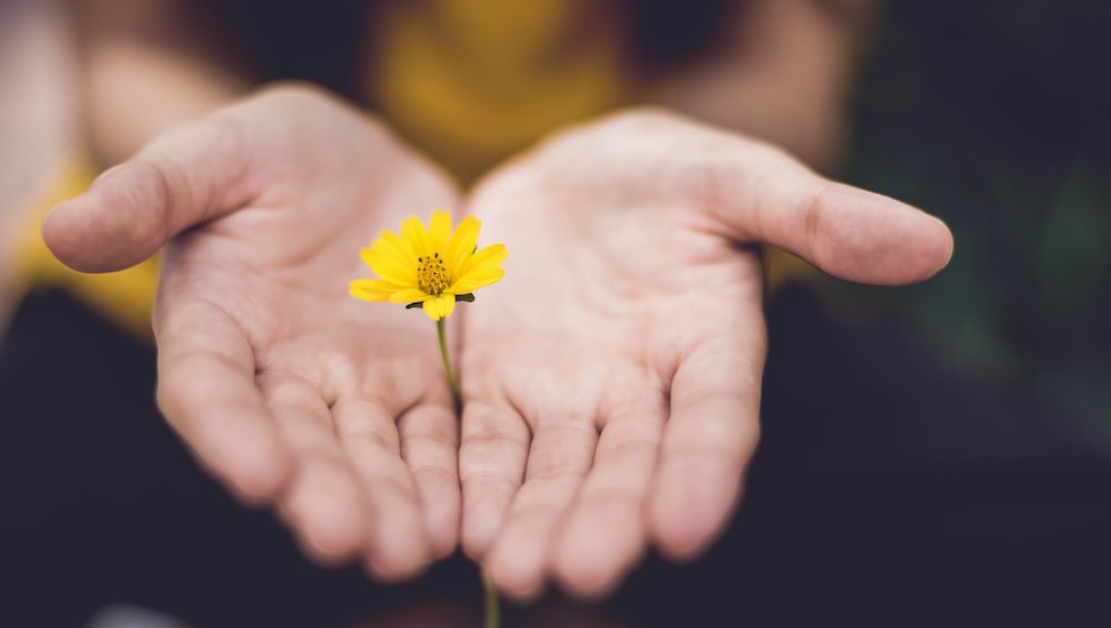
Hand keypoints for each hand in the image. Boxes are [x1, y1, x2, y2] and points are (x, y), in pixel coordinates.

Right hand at [44, 84, 462, 579]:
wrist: (352, 159)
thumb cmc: (265, 152)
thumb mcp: (211, 154)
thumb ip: (149, 193)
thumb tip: (61, 228)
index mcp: (213, 325)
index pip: (210, 390)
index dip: (229, 433)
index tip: (259, 475)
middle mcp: (278, 372)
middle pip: (296, 442)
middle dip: (320, 492)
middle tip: (346, 539)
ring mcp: (351, 382)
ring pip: (368, 452)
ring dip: (387, 503)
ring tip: (408, 549)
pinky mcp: (415, 378)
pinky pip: (431, 433)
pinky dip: (443, 475)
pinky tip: (459, 519)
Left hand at [457, 109, 952, 597]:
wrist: (573, 175)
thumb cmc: (669, 175)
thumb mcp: (738, 178)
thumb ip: (819, 215)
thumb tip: (932, 243)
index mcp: (712, 345)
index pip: (716, 418)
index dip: (704, 471)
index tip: (686, 527)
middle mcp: (642, 390)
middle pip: (628, 464)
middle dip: (606, 518)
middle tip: (581, 572)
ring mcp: (568, 395)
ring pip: (555, 469)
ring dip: (536, 520)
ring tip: (515, 570)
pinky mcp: (500, 386)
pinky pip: (487, 442)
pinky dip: (477, 483)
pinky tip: (463, 528)